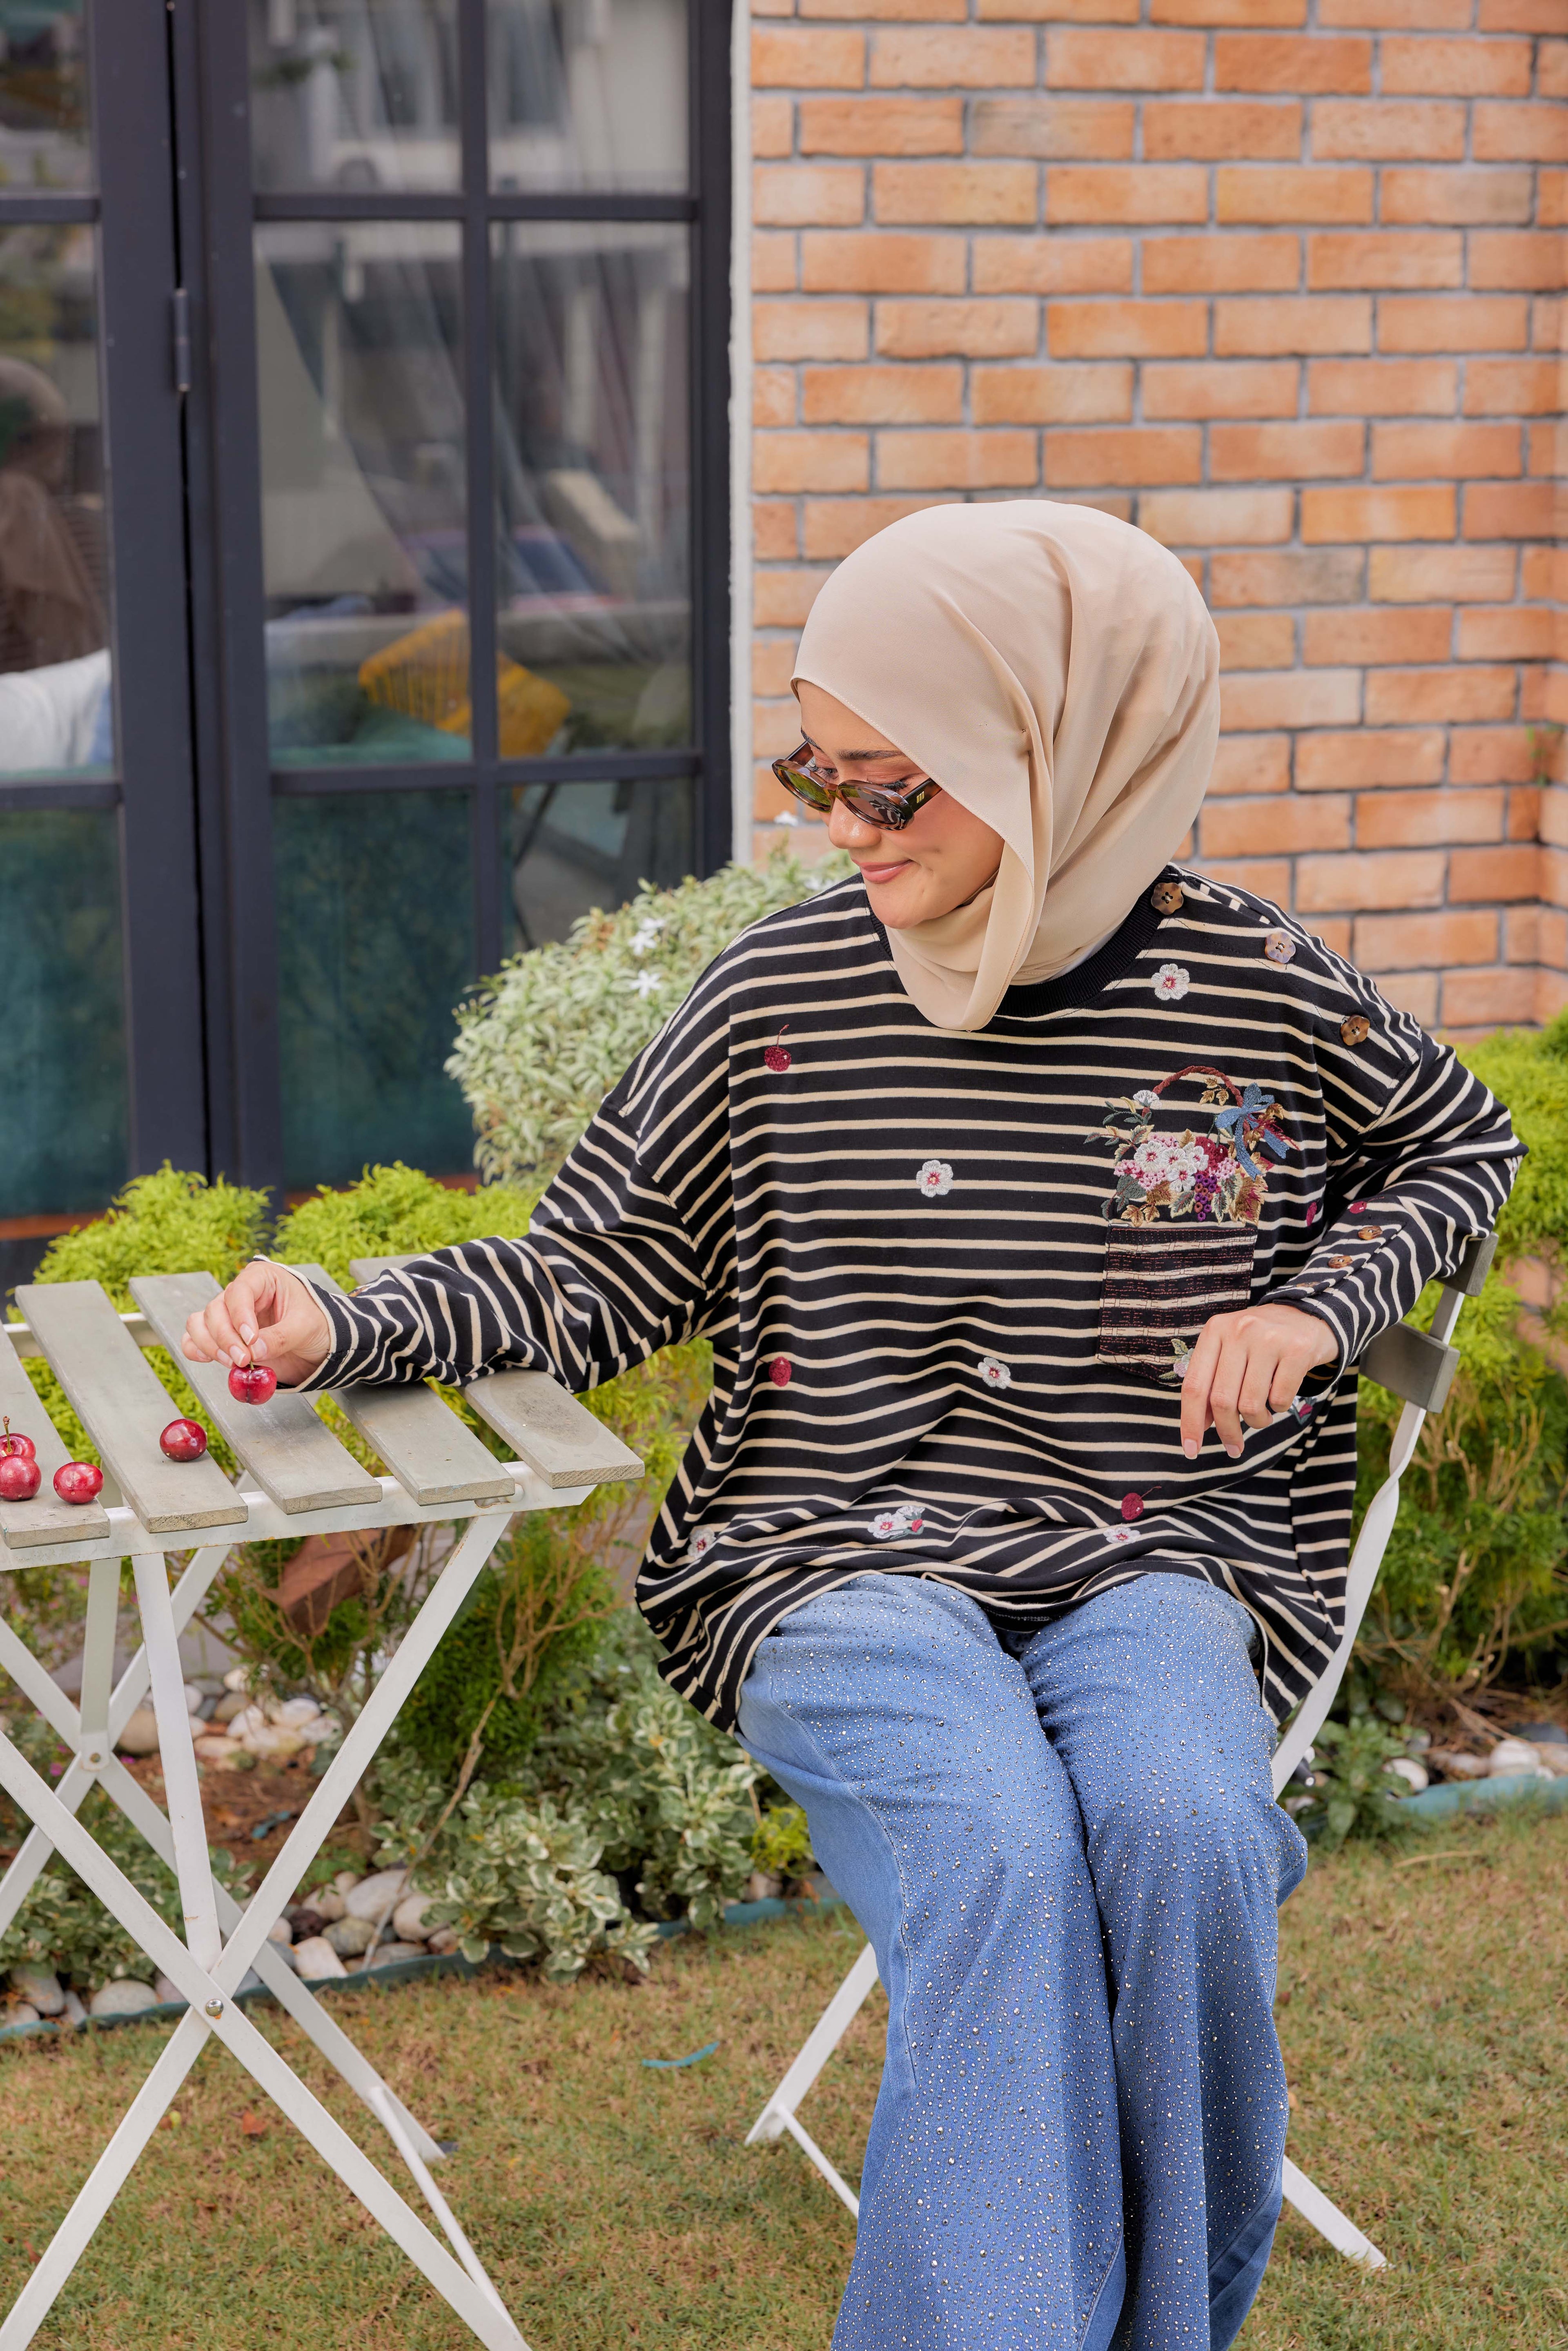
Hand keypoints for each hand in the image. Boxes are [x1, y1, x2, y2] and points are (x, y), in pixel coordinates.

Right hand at [181, 1262, 332, 1389]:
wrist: (317, 1341)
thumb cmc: (315, 1323)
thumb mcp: (306, 1327)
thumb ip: (281, 1337)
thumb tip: (254, 1350)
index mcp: (262, 1278)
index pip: (239, 1292)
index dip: (240, 1316)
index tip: (250, 1339)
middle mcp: (239, 1293)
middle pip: (216, 1310)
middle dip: (226, 1337)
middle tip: (242, 1359)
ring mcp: (227, 1314)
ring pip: (200, 1323)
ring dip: (210, 1345)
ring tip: (233, 1363)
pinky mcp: (221, 1335)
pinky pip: (195, 1339)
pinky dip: (196, 1350)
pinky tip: (209, 1360)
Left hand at [1180, 1302, 1337, 1460]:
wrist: (1309, 1316)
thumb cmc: (1262, 1343)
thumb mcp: (1230, 1351)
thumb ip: (1212, 1382)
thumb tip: (1200, 1426)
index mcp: (1215, 1330)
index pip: (1194, 1385)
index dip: (1190, 1422)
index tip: (1191, 1450)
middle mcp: (1239, 1331)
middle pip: (1221, 1400)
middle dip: (1227, 1431)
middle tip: (1234, 1447)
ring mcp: (1269, 1338)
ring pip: (1251, 1404)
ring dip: (1256, 1421)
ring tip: (1262, 1415)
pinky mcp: (1298, 1349)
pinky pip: (1280, 1399)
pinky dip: (1278, 1408)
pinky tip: (1279, 1397)